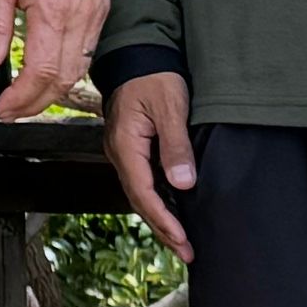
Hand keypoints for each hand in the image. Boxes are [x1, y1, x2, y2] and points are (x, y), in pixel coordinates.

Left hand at [0, 0, 107, 120]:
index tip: (3, 108)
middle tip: (12, 110)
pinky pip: (89, 49)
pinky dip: (71, 69)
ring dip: (55, 90)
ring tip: (28, 98)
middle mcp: (81, 16)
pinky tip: (51, 71)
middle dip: (37, 102)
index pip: (42, 73)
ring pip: (81, 68)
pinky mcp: (101, 6)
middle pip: (64, 79)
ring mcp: (96, 12)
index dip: (22, 98)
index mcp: (54, 11)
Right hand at [102, 71, 195, 261]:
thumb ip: (176, 145)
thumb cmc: (155, 77)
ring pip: (140, 194)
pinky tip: (172, 211)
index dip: (164, 220)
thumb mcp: (171, 107)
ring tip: (181, 241)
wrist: (138, 55)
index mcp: (126, 145)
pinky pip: (142, 182)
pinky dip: (157, 202)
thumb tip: (182, 184)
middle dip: (163, 229)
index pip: (144, 193)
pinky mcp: (132, 149)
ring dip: (160, 219)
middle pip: (139, 200)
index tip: (184, 240)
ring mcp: (123, 152)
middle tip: (187, 252)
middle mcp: (119, 153)